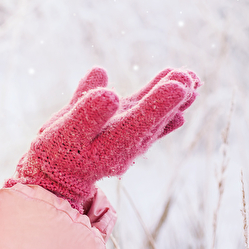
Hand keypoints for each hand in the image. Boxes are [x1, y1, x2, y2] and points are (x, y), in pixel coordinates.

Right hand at [5, 67, 199, 210]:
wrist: (57, 172)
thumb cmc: (57, 149)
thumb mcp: (64, 132)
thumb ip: (85, 113)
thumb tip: (111, 93)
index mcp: (111, 145)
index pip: (139, 121)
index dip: (159, 102)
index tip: (178, 84)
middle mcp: (128, 146)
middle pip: (154, 119)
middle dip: (173, 97)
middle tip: (190, 76)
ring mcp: (131, 141)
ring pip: (156, 119)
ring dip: (175, 100)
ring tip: (192, 78)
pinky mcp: (128, 134)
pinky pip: (150, 122)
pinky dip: (166, 111)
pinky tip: (182, 108)